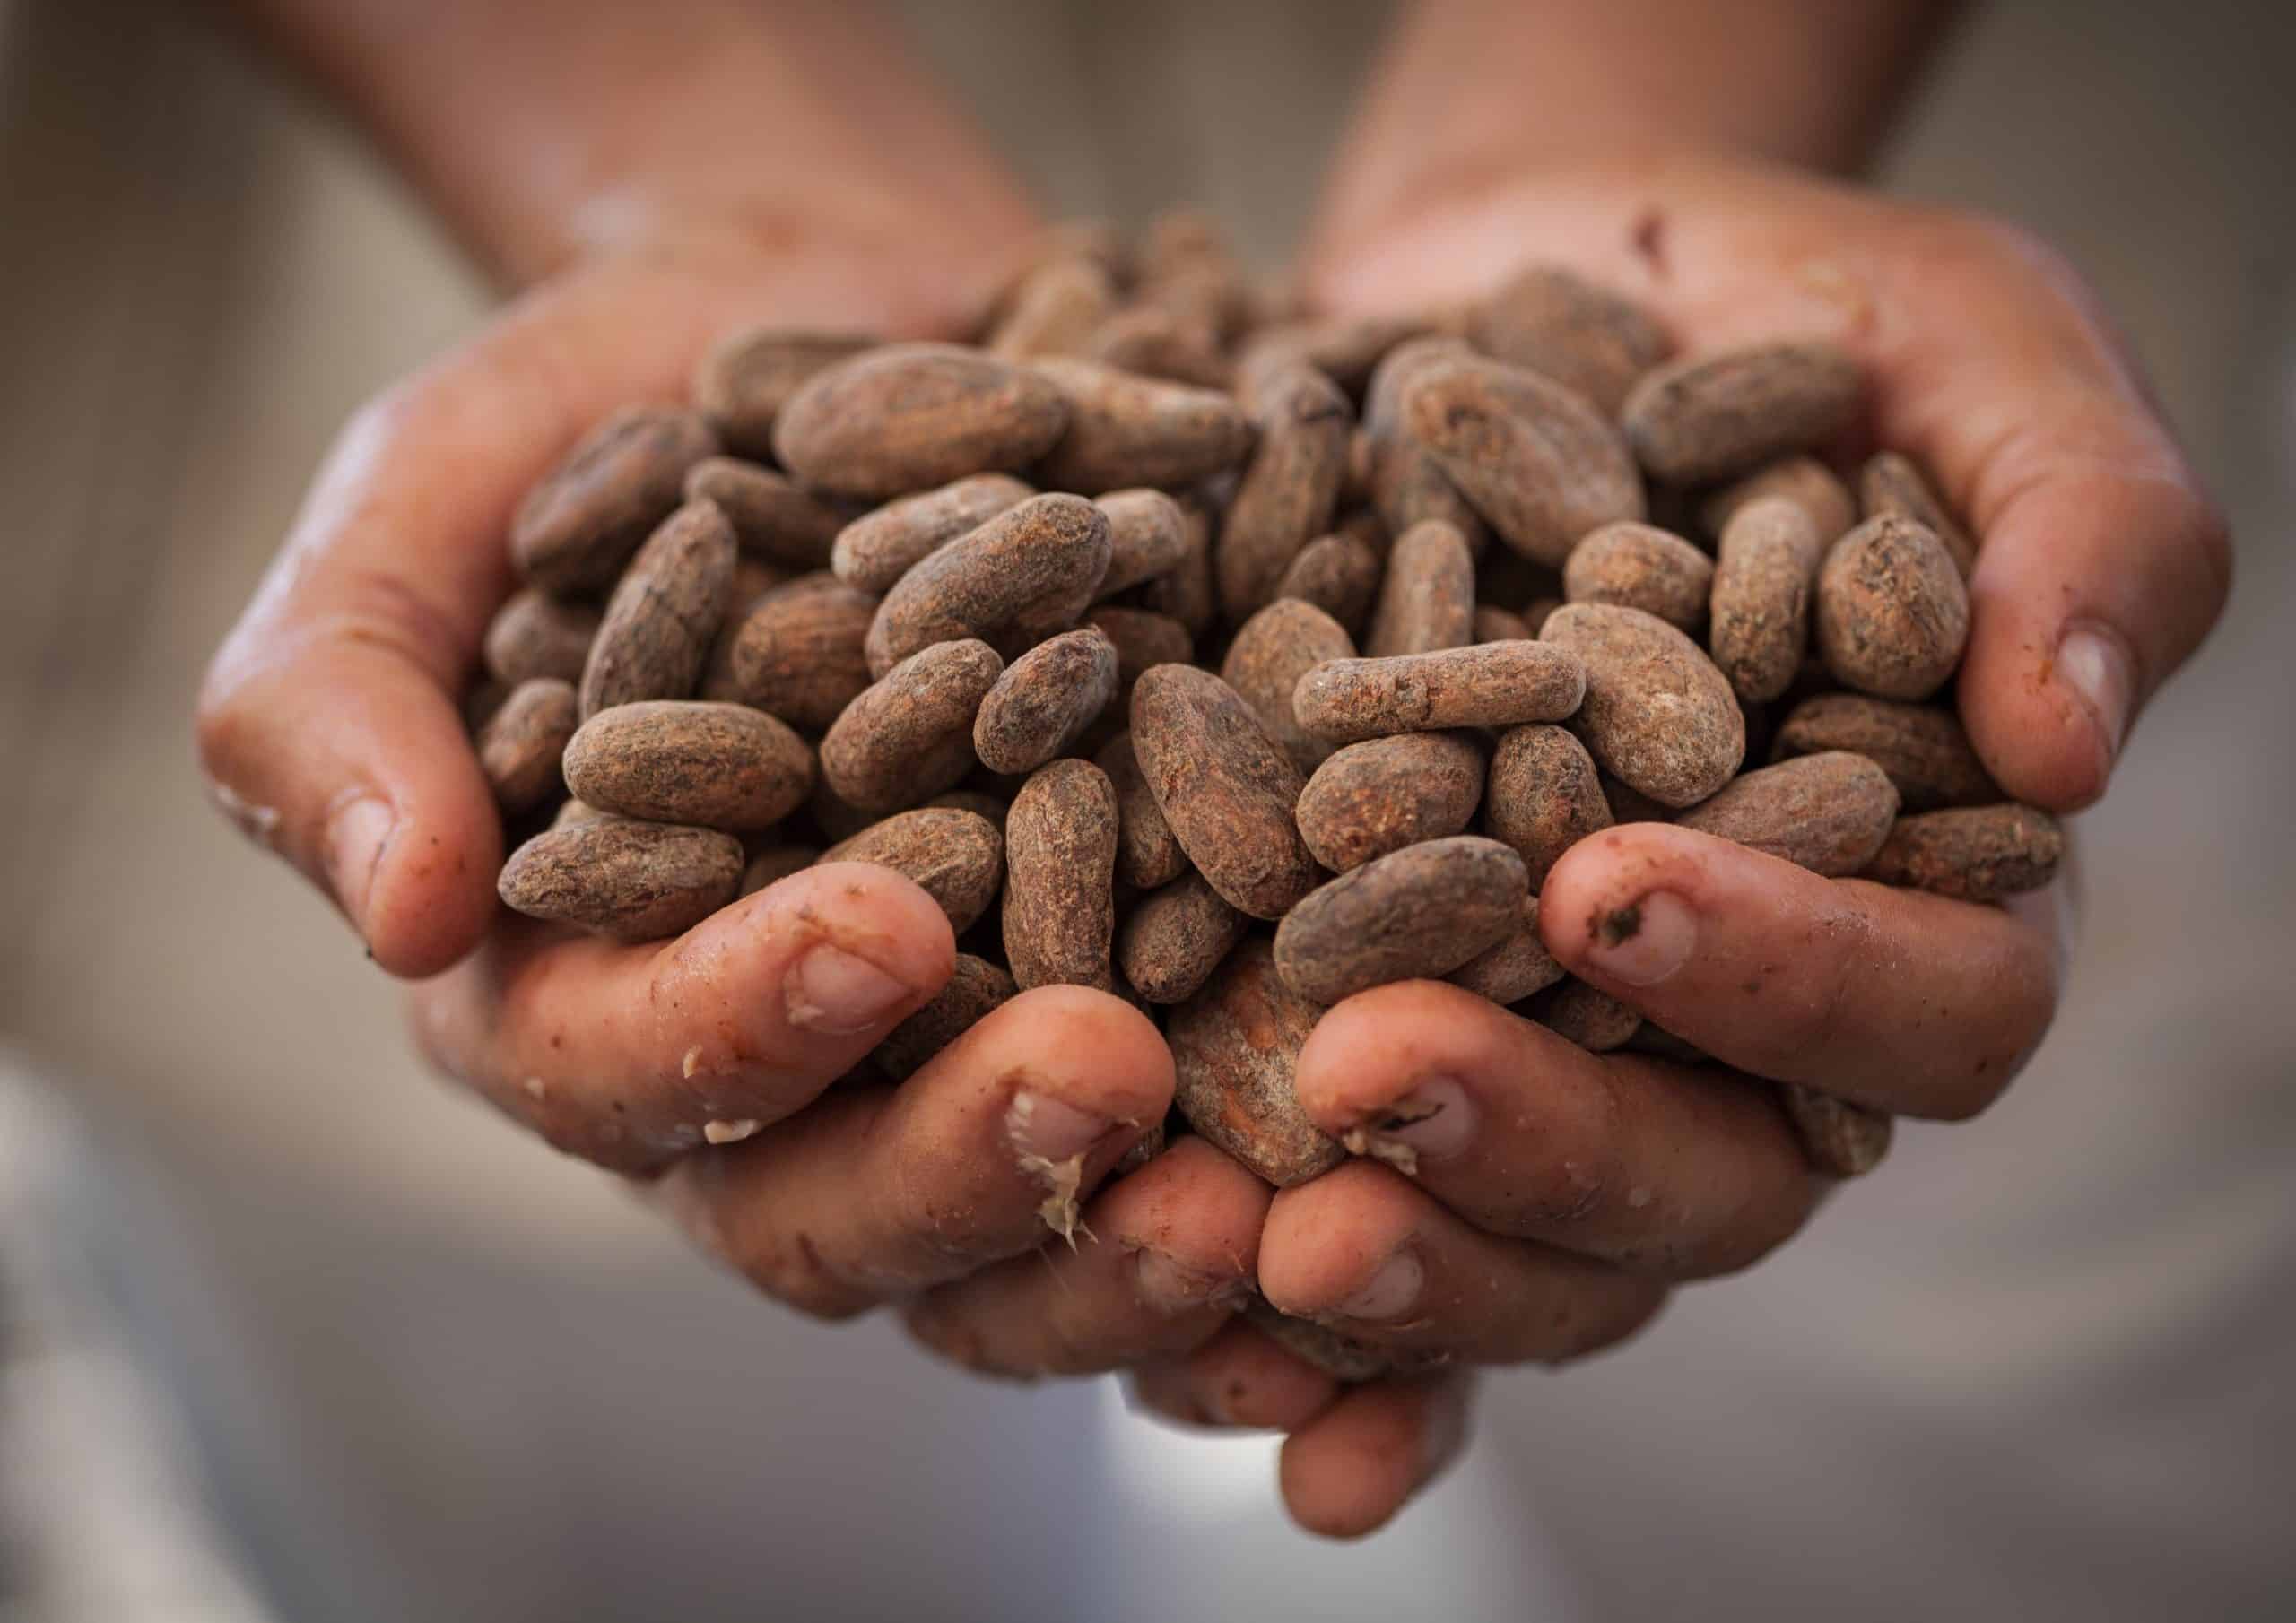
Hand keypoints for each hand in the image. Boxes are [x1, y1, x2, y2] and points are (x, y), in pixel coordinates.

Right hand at [197, 221, 1237, 1329]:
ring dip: (1143, 1235)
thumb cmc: (612, 407)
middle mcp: (782, 1070)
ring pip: (1036, 1227)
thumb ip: (339, 697)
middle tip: (1111, 1084)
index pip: (632, 1074)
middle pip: (851, 1207)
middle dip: (977, 1165)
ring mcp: (967, 1052)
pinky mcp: (1134, 991)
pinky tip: (1394, 1135)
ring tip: (1268, 1185)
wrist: (850, 319)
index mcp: (580, 989)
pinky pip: (1202, 1125)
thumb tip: (397, 914)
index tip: (879, 932)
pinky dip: (1278, 1164)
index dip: (742, 1033)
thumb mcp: (427, 505)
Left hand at [1194, 151, 2227, 1534]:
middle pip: (1704, 1179)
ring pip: (1523, 1231)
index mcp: (1921, 892)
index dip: (1790, 981)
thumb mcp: (1960, 343)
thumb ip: (2073, 520)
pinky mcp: (1377, 1021)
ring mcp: (1551, 1040)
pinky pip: (1357, 1199)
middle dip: (1543, 1145)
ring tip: (1258, 1222)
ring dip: (1406, 1256)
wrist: (1493, 293)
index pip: (1926, 1013)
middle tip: (1374, 1082)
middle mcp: (1740, 1017)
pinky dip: (1282, 1294)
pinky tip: (1198, 1323)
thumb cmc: (1760, 304)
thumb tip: (2071, 747)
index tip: (1611, 890)